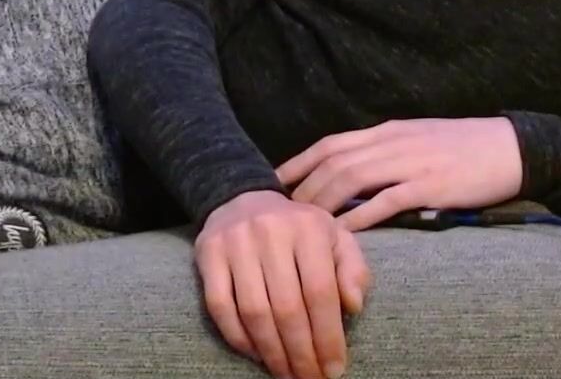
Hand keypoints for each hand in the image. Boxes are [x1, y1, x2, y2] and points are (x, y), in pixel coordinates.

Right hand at [196, 189, 370, 378]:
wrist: (244, 199)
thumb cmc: (299, 230)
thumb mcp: (335, 238)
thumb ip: (353, 269)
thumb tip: (353, 306)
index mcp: (308, 228)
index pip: (320, 292)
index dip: (328, 336)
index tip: (334, 368)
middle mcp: (270, 231)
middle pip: (286, 307)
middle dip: (301, 352)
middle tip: (310, 378)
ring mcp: (234, 242)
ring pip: (253, 310)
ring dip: (271, 351)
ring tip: (285, 373)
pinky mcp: (207, 254)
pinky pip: (219, 306)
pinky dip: (238, 337)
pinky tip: (256, 354)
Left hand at [276, 117, 522, 230]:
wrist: (513, 148)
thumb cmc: (464, 147)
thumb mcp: (416, 139)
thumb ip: (383, 152)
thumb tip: (349, 172)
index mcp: (386, 132)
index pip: (329, 144)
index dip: (298, 163)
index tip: (273, 183)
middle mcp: (392, 143)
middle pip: (333, 162)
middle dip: (303, 188)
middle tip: (281, 214)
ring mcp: (410, 163)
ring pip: (352, 178)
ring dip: (323, 202)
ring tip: (303, 226)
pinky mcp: (430, 186)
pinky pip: (385, 201)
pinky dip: (360, 216)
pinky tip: (342, 233)